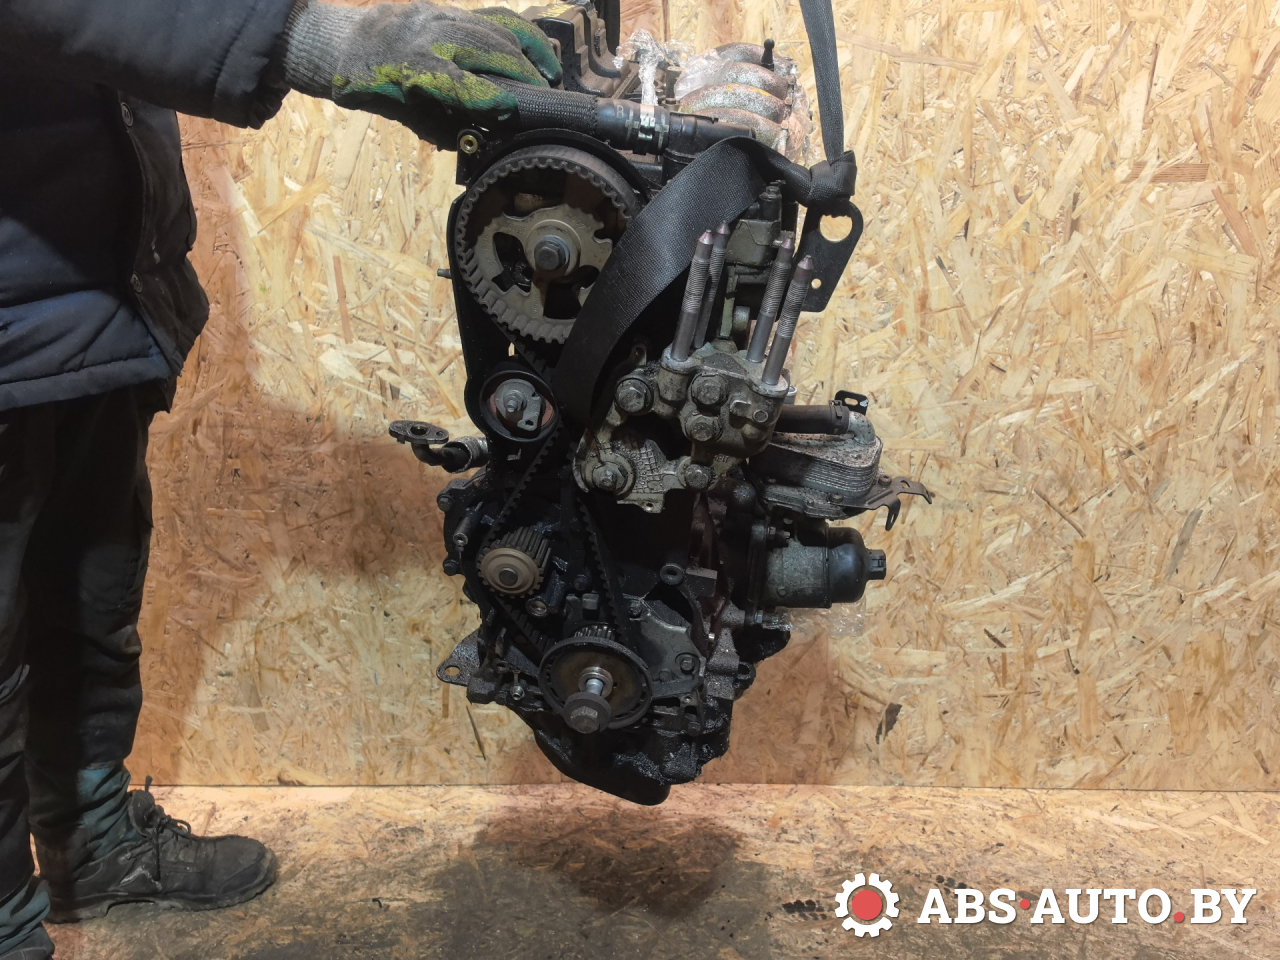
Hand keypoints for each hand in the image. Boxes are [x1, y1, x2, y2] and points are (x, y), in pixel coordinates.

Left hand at [283, 2, 560, 143]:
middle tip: (545, 98)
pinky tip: (542, 51)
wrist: (345, 41)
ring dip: (528, 53)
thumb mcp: (401, 113)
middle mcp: (427, 35)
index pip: (454, 81)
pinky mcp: (450, 10)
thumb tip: (484, 138)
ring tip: (550, 78)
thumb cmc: (373, 87)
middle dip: (520, 72)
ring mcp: (440, 17)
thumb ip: (441, 125)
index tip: (511, 111)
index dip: (484, 96)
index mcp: (409, 67)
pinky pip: (493, 17)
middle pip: (485, 48)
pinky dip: (522, 33)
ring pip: (494, 28)